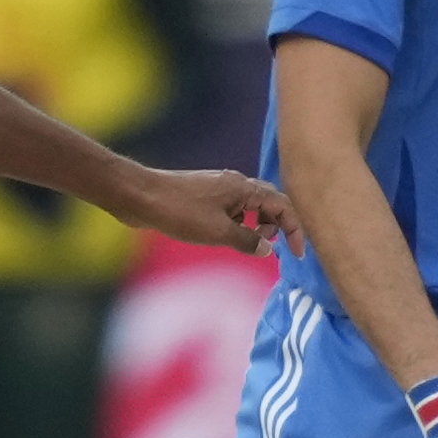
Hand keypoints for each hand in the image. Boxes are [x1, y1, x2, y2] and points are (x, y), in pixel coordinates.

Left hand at [119, 165, 293, 255]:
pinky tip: (224, 238)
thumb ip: (248, 241)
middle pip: (268, 203)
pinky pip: (230, 210)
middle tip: (270, 248)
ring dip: (255, 226)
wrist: (141, 197)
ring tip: (248, 245)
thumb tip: (268, 249)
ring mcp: (217, 189)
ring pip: (248, 207)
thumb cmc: (181, 212)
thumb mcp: (219, 232)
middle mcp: (234, 184)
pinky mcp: (202, 197)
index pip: (282, 204)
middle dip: (276, 226)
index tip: (296, 253)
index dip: (294, 228)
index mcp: (244, 188)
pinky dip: (236, 224)